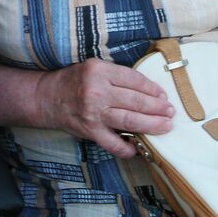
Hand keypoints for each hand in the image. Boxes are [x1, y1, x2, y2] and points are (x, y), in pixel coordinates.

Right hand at [35, 57, 173, 156]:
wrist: (47, 98)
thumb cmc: (75, 81)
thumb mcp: (95, 67)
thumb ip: (118, 76)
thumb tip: (149, 90)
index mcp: (100, 71)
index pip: (135, 80)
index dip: (153, 89)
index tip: (164, 95)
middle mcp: (97, 91)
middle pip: (136, 101)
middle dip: (158, 108)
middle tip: (171, 112)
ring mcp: (93, 113)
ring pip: (130, 121)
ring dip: (152, 125)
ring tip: (166, 126)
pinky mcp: (90, 131)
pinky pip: (113, 144)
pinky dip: (127, 148)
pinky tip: (138, 148)